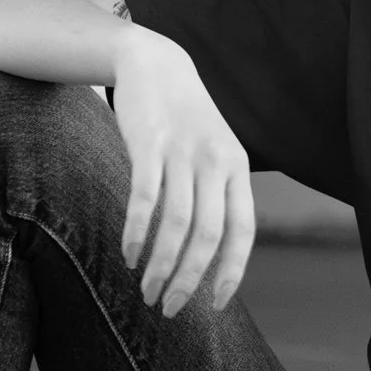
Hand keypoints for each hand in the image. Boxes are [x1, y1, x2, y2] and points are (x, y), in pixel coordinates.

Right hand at [109, 31, 255, 317]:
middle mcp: (215, 161)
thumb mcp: (214, 152)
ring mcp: (182, 152)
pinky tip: (128, 254)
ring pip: (175, 223)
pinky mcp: (148, 143)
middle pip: (208, 235)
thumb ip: (216, 195)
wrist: (155, 62)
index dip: (231, 271)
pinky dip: (135, 232)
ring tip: (145, 289)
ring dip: (160, 264)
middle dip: (188, 279)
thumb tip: (208, 255)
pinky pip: (143, 198)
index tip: (213, 305)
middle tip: (168, 307)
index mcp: (237, 168)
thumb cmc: (184, 120)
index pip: (243, 231)